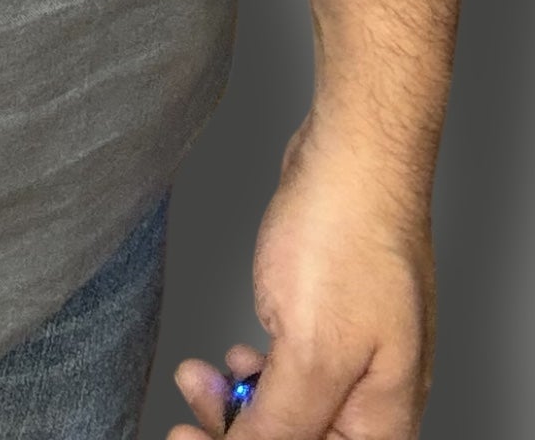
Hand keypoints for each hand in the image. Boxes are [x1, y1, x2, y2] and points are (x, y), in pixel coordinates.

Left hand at [166, 120, 435, 439]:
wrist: (354, 158)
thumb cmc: (349, 241)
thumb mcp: (312, 352)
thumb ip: (283, 423)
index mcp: (382, 422)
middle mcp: (375, 399)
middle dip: (238, 432)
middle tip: (188, 413)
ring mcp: (356, 359)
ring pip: (291, 411)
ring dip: (239, 403)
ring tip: (201, 376)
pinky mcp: (333, 325)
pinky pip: (292, 372)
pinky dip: (257, 373)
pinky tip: (235, 359)